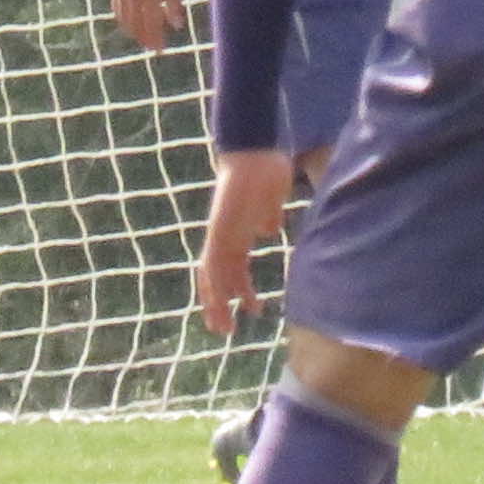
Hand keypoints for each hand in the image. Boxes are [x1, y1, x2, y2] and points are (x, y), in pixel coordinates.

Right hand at [111, 0, 188, 49]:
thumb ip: (175, 3)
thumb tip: (176, 26)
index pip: (152, 25)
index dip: (156, 40)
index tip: (161, 50)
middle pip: (137, 25)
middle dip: (145, 39)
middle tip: (153, 47)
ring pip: (124, 19)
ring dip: (133, 31)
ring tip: (142, 38)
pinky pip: (117, 8)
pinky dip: (123, 19)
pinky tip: (130, 24)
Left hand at [194, 147, 299, 334]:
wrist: (256, 153)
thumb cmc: (267, 169)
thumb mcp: (271, 202)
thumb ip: (267, 217)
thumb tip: (268, 231)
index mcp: (237, 231)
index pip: (231, 268)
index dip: (235, 289)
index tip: (247, 308)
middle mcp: (224, 237)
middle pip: (216, 279)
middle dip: (220, 305)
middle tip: (227, 330)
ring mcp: (219, 235)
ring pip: (212, 278)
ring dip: (217, 306)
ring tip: (225, 329)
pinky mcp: (219, 232)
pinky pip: (214, 266)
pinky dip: (217, 288)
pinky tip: (225, 305)